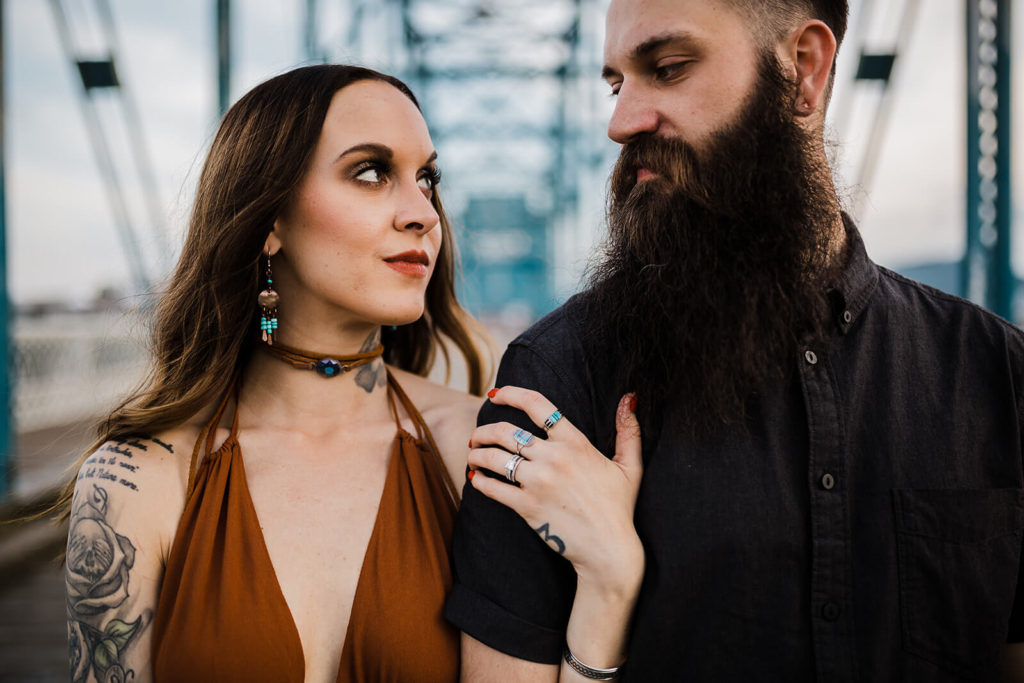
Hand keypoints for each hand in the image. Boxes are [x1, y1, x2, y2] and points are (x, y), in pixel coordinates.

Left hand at [468, 387, 643, 589]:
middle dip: (484, 430)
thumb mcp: (630, 467)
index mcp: (575, 442)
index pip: (536, 405)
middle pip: (505, 431)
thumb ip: (628, 430)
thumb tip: (629, 397)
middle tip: (476, 435)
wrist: (608, 550)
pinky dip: (479, 481)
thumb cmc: (619, 508)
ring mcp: (538, 482)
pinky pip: (492, 488)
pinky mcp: (527, 506)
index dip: (511, 394)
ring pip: (493, 457)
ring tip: (473, 455)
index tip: (495, 395)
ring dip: (476, 454)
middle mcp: (554, 458)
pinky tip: (476, 478)